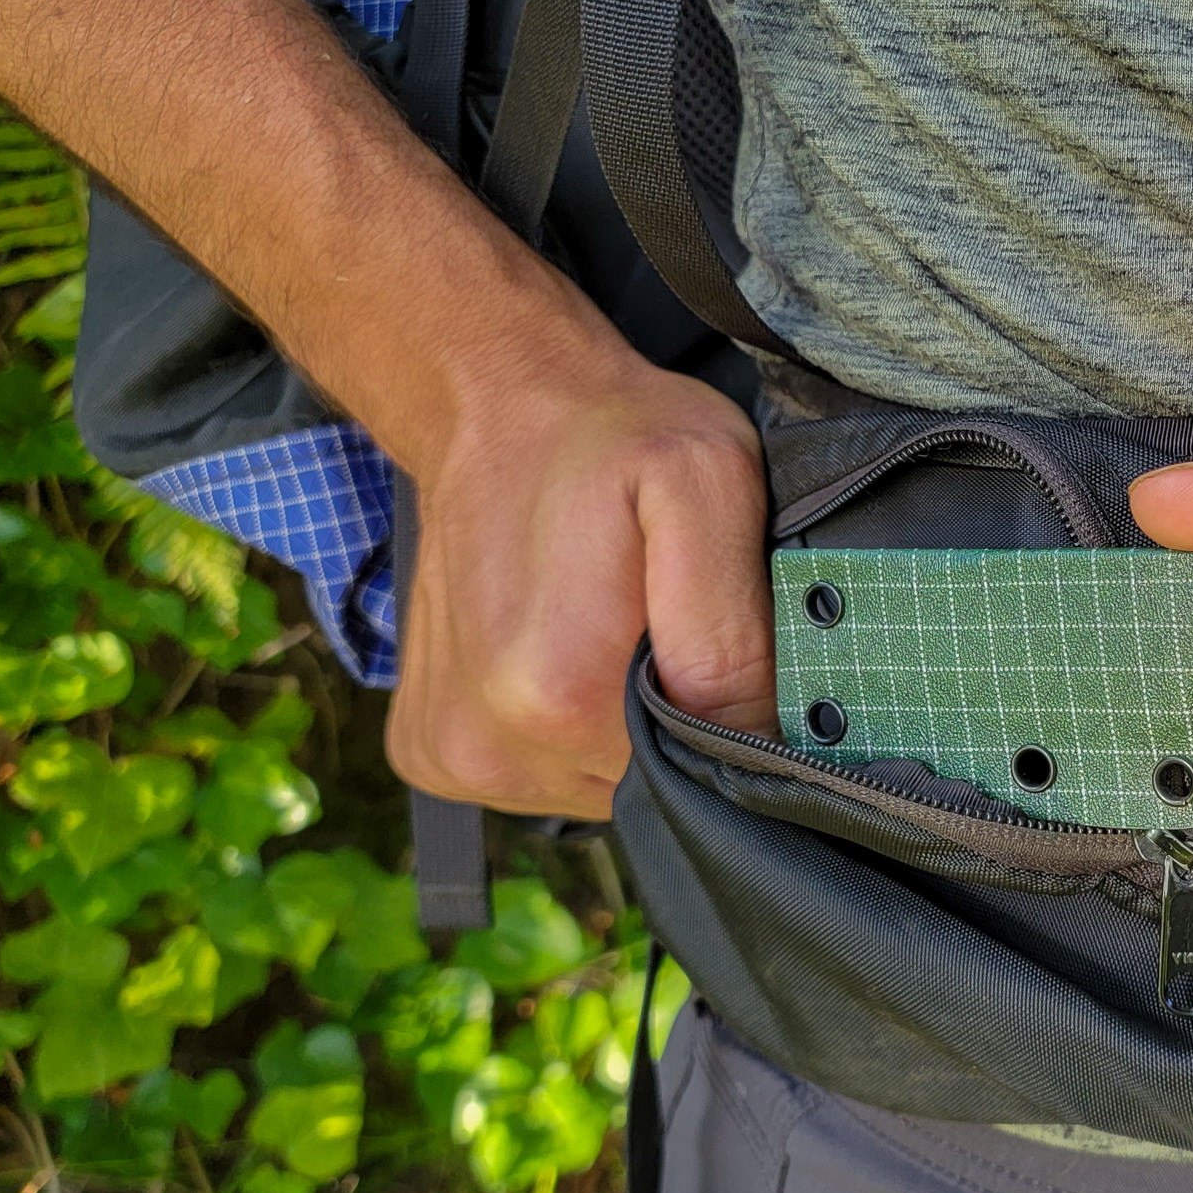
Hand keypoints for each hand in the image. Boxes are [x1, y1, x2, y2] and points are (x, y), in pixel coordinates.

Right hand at [382, 298, 774, 819]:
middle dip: (675, 718)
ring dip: (620, 723)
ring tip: (607, 627)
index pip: (701, 774)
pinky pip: (538, 776)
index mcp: (559, 696)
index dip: (733, 716)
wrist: (491, 404)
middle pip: (647, 788)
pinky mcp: (431, 753)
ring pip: (598, 786)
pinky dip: (565, 728)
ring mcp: (455, 759)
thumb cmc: (614, 437)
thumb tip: (762, 744)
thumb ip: (736, 632)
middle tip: (663, 620)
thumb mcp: (709, 487)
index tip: (720, 640)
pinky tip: (562, 649)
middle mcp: (492, 748)